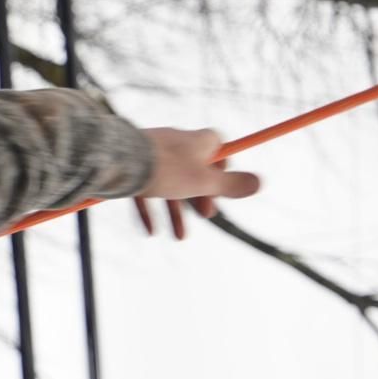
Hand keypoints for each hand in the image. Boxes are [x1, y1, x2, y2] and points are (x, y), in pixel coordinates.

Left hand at [134, 128, 260, 239]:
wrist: (116, 162)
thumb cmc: (165, 170)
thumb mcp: (204, 182)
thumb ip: (230, 185)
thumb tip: (260, 183)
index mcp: (197, 141)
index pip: (218, 147)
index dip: (224, 166)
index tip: (225, 186)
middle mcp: (176, 144)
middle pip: (194, 170)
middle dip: (202, 196)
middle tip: (207, 215)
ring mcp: (152, 155)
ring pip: (170, 185)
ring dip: (177, 211)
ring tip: (179, 237)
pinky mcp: (132, 168)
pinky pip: (145, 191)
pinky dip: (150, 211)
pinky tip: (151, 232)